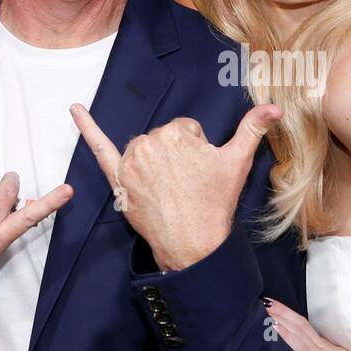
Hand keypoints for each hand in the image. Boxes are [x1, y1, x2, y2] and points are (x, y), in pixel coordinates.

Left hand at [71, 102, 280, 270]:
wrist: (193, 242)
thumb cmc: (215, 203)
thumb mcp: (237, 162)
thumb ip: (253, 128)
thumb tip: (275, 107)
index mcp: (176, 133)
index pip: (185, 130)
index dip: (196, 150)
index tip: (200, 172)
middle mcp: (149, 142)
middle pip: (164, 138)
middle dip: (176, 156)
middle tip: (188, 184)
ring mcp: (131, 162)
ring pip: (144, 148)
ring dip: (155, 161)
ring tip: (170, 188)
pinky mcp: (118, 179)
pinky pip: (100, 149)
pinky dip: (87, 128)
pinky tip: (76, 110)